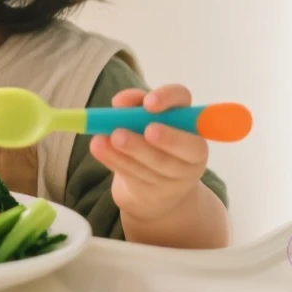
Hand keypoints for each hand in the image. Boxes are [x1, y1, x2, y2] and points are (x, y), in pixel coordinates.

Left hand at [88, 84, 209, 222]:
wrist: (152, 184)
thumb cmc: (148, 139)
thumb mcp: (142, 118)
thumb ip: (133, 104)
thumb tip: (120, 103)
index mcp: (190, 120)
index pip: (185, 101)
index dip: (168, 99)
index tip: (148, 104)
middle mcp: (192, 149)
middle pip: (183, 146)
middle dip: (158, 138)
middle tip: (123, 133)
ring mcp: (179, 176)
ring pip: (156, 164)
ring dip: (127, 151)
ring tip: (101, 141)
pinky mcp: (159, 193)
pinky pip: (138, 177)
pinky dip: (115, 161)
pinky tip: (98, 150)